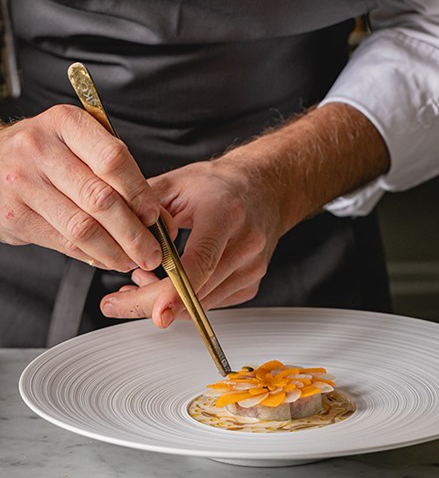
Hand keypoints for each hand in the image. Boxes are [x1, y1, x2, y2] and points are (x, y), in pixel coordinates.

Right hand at [0, 105, 163, 271]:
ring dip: (116, 251)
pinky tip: (108, 259)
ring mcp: (24, 183)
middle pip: (100, 198)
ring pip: (83, 227)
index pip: (113, 159)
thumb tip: (159, 217)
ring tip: (134, 260)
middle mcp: (41, 149)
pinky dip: (93, 255)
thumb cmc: (48, 153)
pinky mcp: (15, 215)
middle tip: (153, 251)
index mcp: (67, 123)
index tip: (154, 216)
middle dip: (134, 232)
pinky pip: (64, 242)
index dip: (139, 192)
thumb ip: (119, 174)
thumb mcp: (81, 146)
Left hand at [100, 157, 283, 326]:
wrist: (265, 189)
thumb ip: (144, 209)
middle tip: (115, 303)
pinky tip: (169, 282)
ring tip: (141, 279)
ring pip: (201, 304)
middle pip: (197, 291)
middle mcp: (245, 244)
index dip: (176, 291)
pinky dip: (185, 300)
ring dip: (165, 301)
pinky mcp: (251, 284)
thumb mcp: (177, 183)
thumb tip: (115, 236)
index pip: (202, 260)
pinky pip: (210, 303)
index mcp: (225, 214)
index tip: (157, 314)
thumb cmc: (221, 185)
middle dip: (150, 303)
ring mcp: (252, 268)